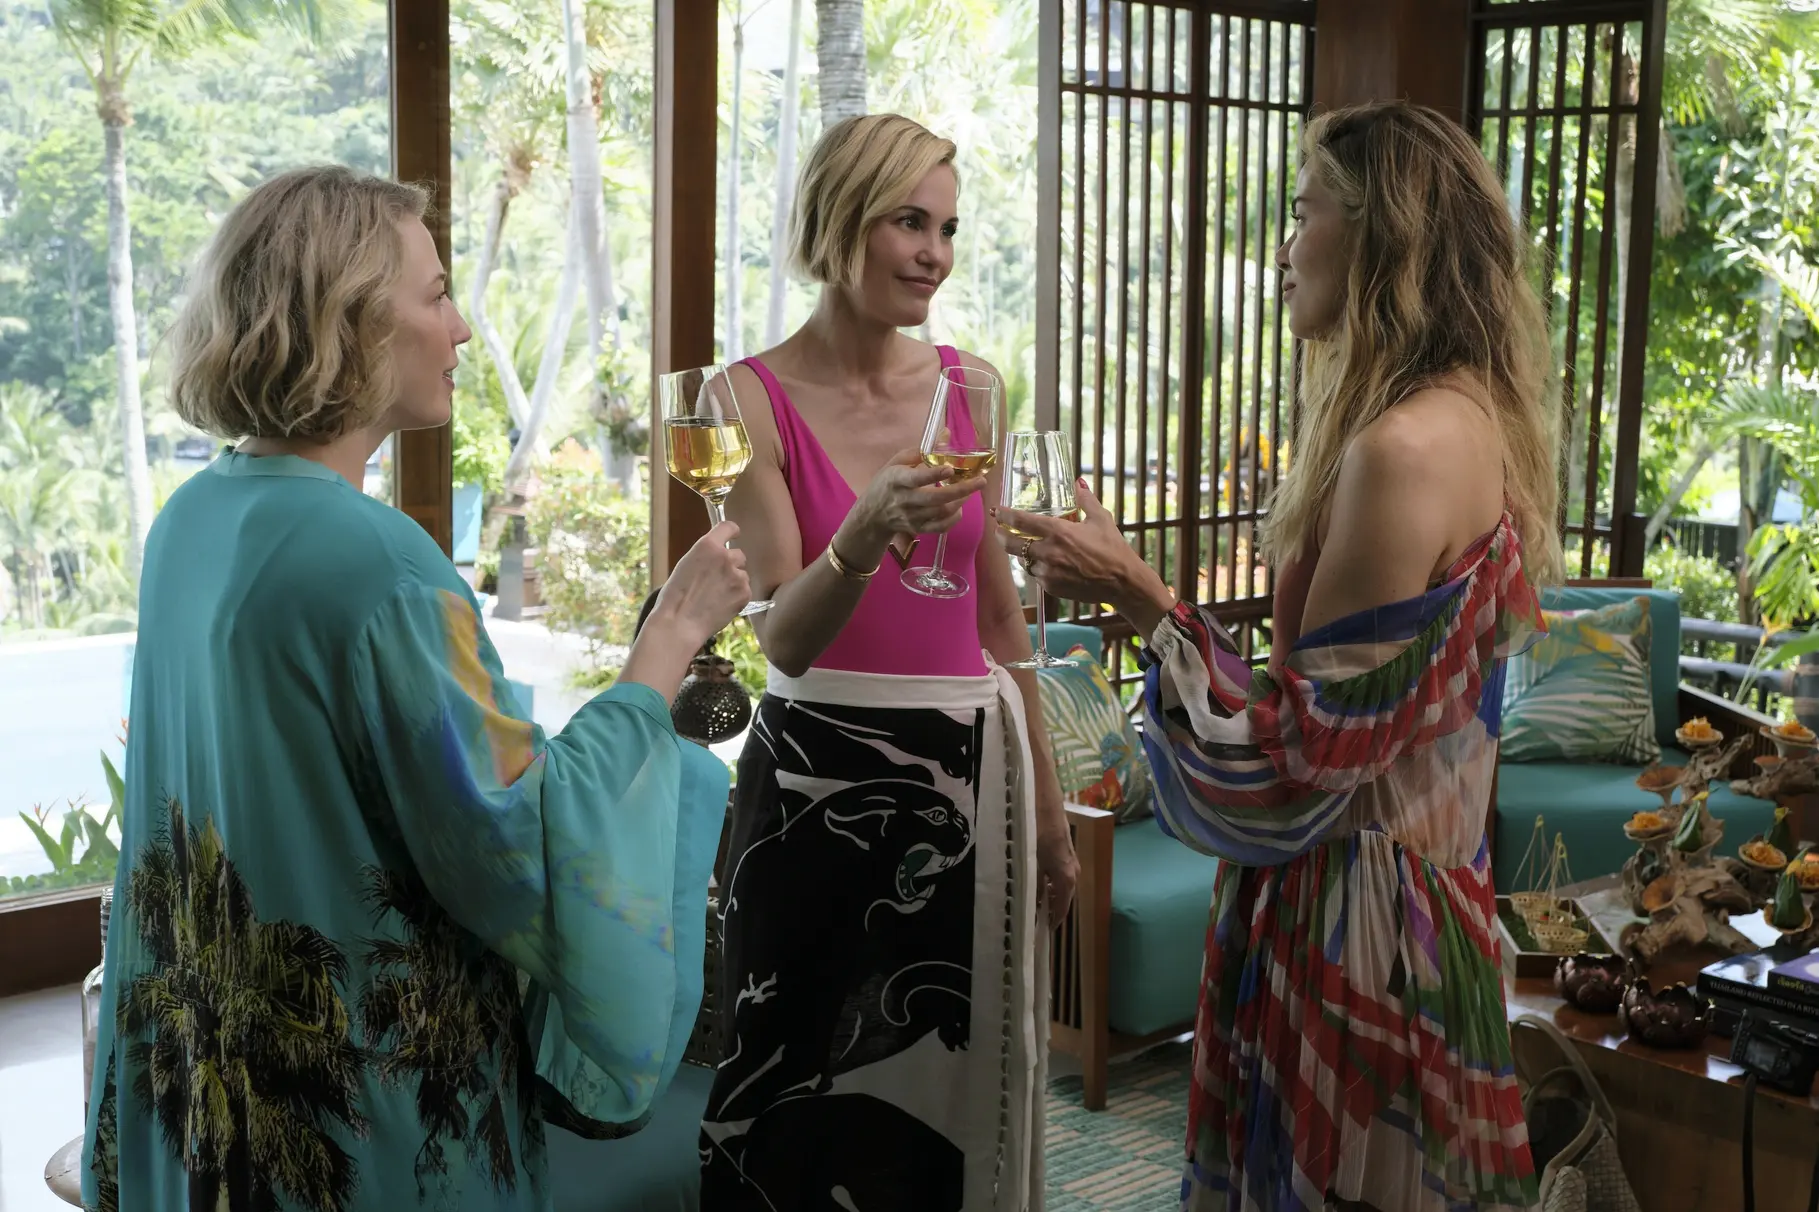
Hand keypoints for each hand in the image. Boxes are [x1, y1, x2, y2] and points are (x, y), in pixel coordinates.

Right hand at [649, 520, 750, 647]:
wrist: (680, 623)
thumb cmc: (676, 596)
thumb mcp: (686, 565)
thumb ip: (705, 556)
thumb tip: (717, 556)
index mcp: (707, 546)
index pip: (729, 527)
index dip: (732, 532)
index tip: (735, 535)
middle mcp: (726, 557)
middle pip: (738, 554)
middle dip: (731, 565)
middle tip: (716, 580)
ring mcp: (737, 575)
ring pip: (742, 574)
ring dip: (734, 582)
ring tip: (715, 596)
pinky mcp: (744, 593)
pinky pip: (745, 591)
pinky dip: (737, 597)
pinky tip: (721, 605)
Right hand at [845, 448, 988, 553]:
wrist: (872, 515)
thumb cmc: (886, 483)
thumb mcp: (896, 462)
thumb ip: (921, 450)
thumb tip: (947, 434)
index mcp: (897, 480)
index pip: (916, 478)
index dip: (934, 474)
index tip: (951, 469)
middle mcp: (905, 500)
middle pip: (935, 499)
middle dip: (960, 490)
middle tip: (981, 481)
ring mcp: (912, 517)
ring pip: (941, 513)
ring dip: (961, 501)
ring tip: (972, 490)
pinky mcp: (918, 529)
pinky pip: (940, 527)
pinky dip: (954, 519)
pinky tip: (960, 507)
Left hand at [995, 481, 1175, 633]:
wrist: (1121, 582)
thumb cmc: (1113, 548)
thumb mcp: (1101, 519)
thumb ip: (1086, 500)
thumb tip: (1079, 482)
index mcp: (1058, 531)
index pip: (1020, 521)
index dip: (1004, 515)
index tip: (996, 511)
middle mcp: (1048, 552)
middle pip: (1011, 544)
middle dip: (1001, 536)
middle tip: (998, 531)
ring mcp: (1048, 572)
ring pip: (1024, 562)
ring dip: (1023, 555)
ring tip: (1028, 548)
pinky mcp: (1052, 587)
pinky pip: (1037, 576)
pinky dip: (1038, 569)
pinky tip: (1048, 564)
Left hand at [1036, 820, 1077, 924]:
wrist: (1045, 802)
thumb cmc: (1037, 831)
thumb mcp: (1032, 861)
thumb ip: (1033, 884)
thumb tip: (1033, 904)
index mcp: (1066, 878)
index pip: (1062, 909)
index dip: (1053, 922)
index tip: (1042, 934)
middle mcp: (1074, 873)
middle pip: (1063, 898)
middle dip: (1051, 909)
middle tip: (1034, 920)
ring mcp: (1072, 862)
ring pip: (1062, 886)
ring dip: (1050, 895)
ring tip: (1033, 903)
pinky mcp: (1067, 852)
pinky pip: (1060, 875)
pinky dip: (1051, 882)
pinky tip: (1037, 881)